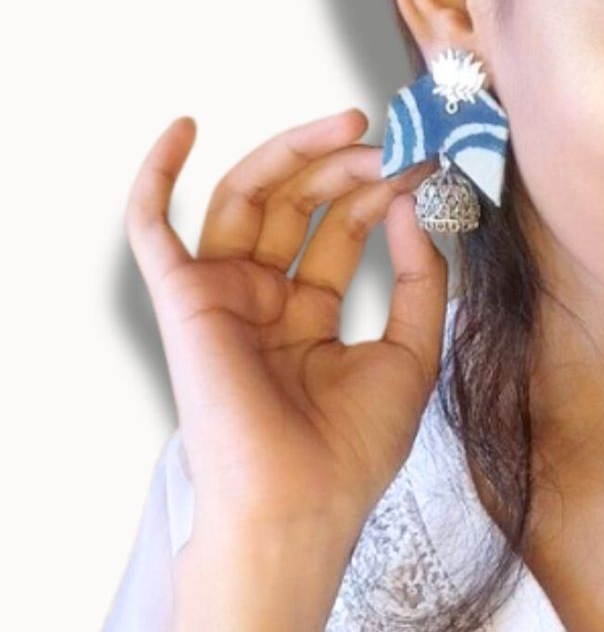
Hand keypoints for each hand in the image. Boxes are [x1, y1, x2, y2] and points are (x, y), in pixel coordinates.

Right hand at [124, 108, 445, 538]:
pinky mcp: (184, 298)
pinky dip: (158, 176)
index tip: (422, 167)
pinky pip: (153, 228)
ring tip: (350, 127)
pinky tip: (184, 130)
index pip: (341, 230)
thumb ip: (421, 278)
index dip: (380, 194)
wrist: (302, 504)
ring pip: (247, 198)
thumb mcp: (412, 352)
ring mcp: (223, 295)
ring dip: (294, 155)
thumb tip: (412, 205)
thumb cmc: (354, 447)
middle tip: (391, 143)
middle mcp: (264, 298)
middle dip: (345, 167)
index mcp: (308, 313)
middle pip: (297, 205)